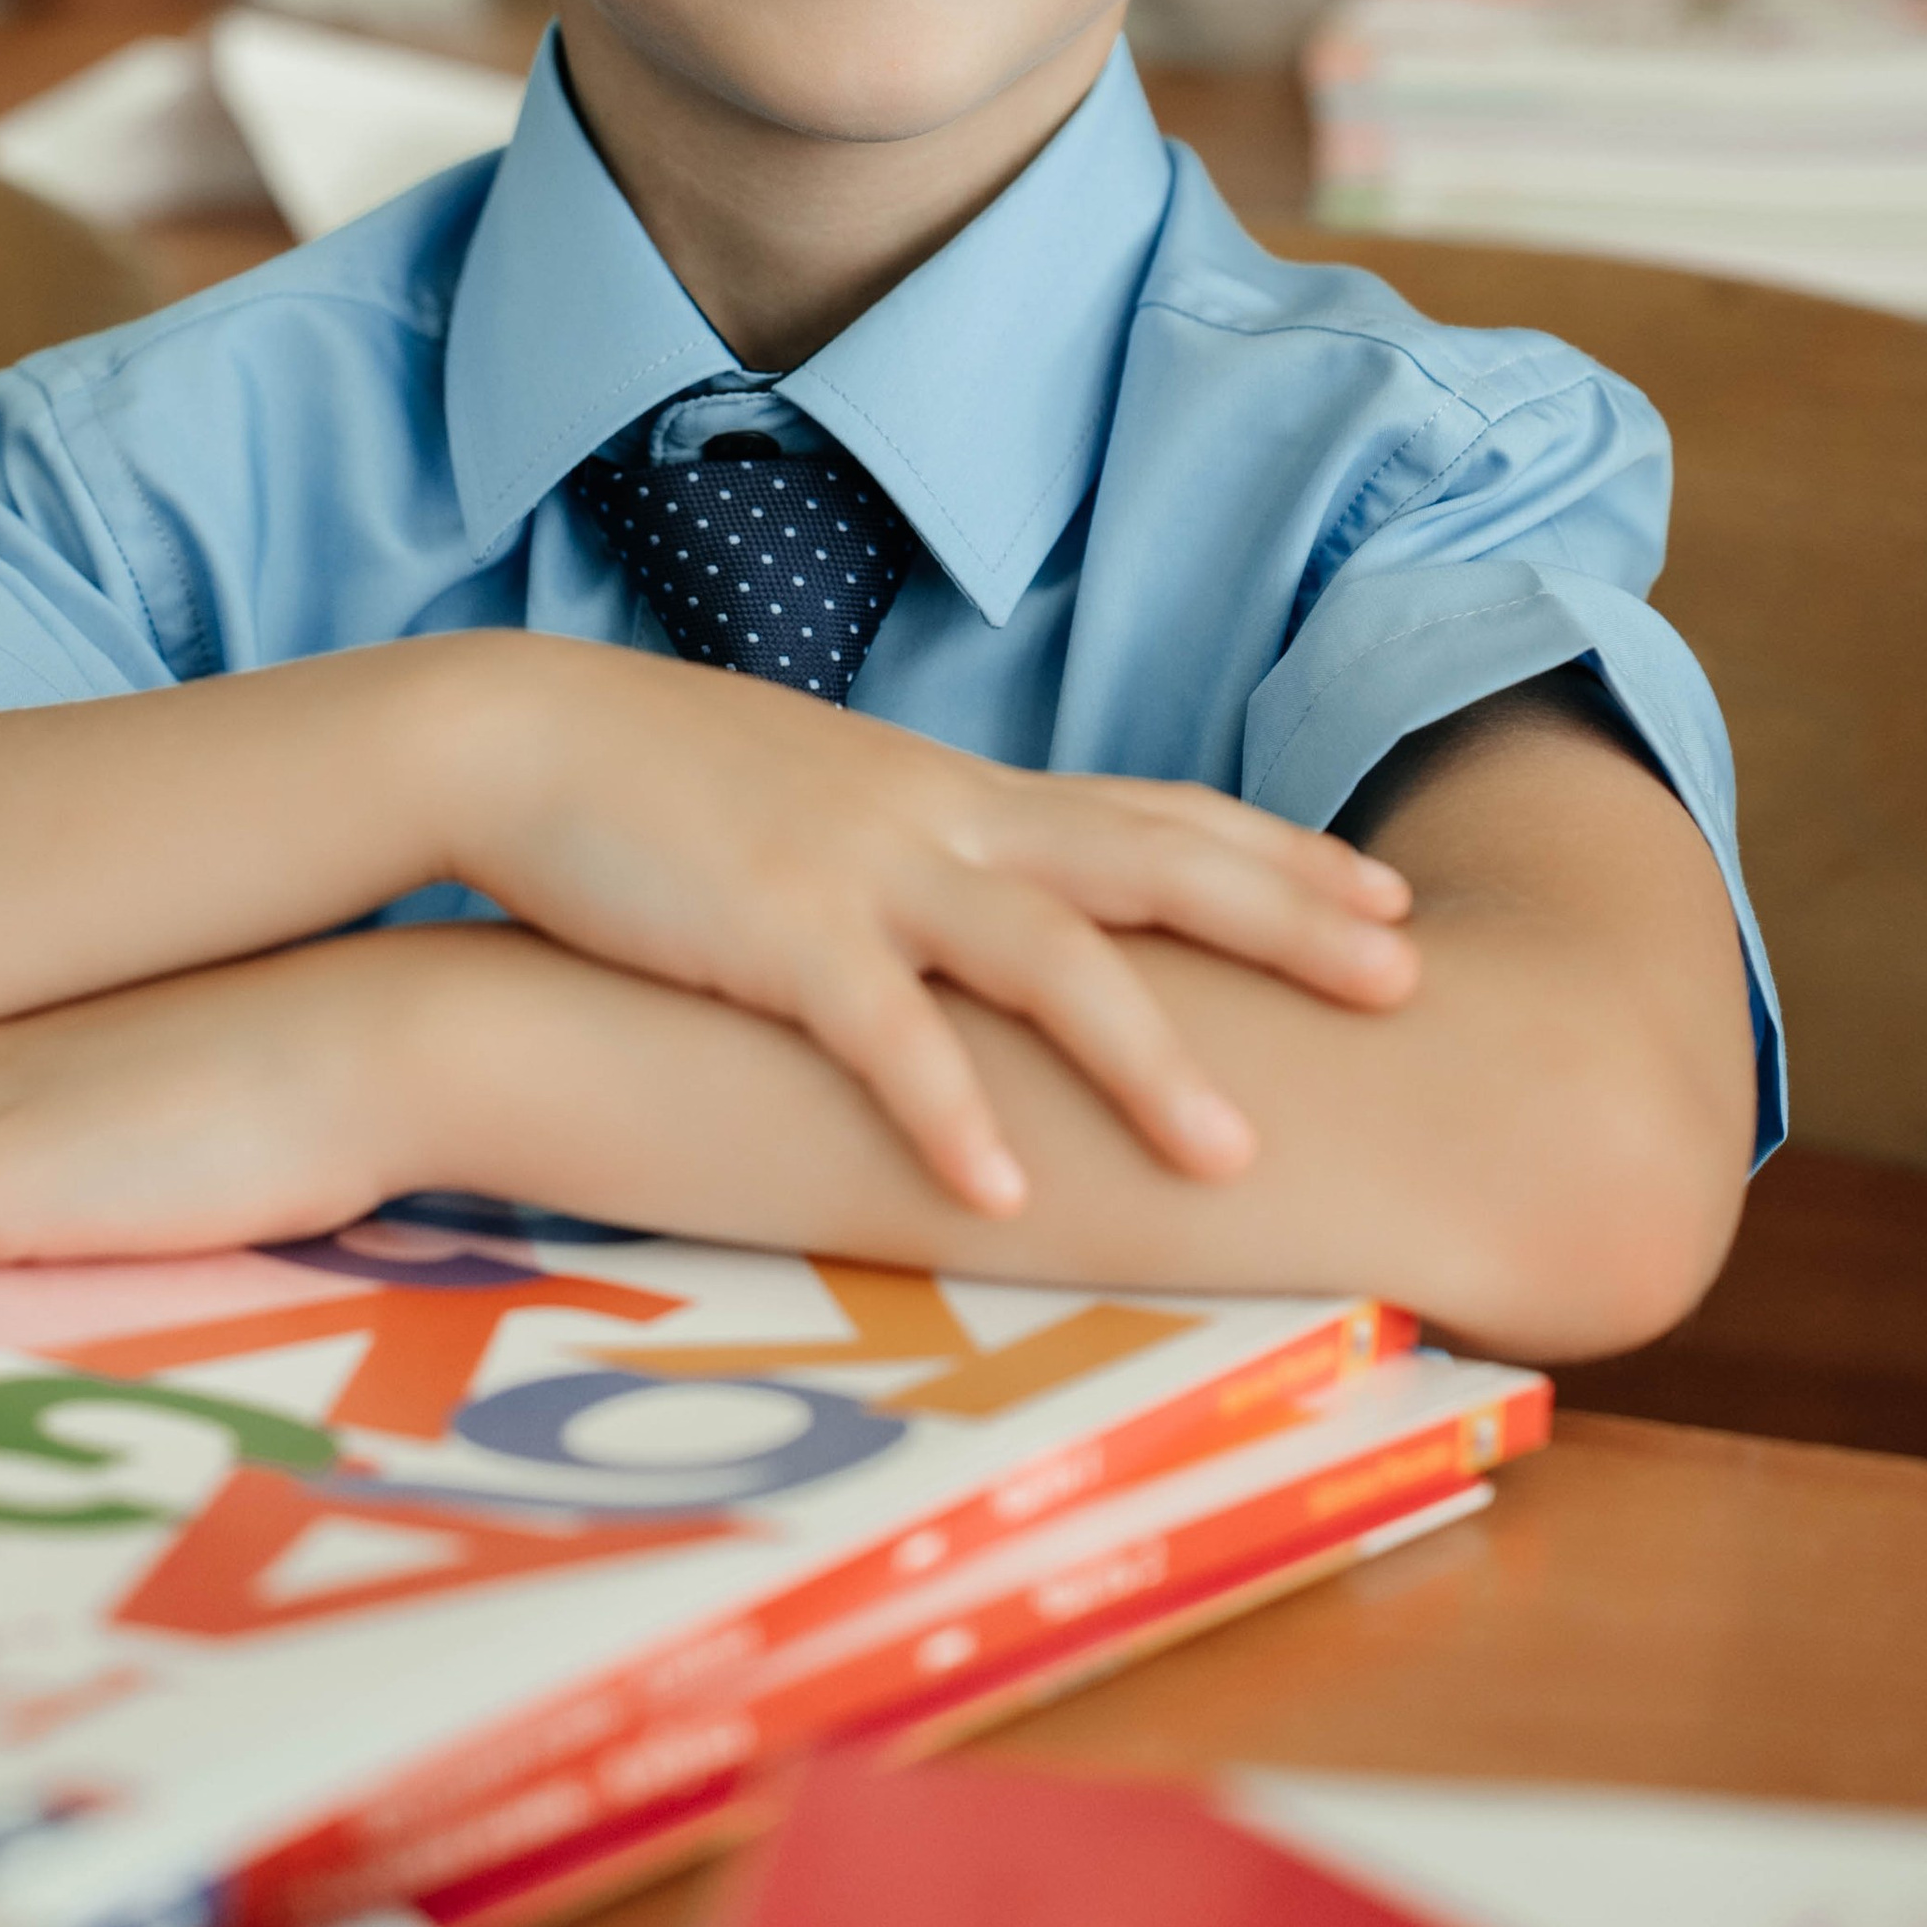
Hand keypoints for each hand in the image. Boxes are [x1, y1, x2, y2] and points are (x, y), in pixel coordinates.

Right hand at [448, 648, 1417, 1217]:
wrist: (520, 733)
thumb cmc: (665, 783)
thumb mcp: (826, 799)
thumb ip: (921, 846)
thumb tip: (998, 904)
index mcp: (954, 793)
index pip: (1151, 813)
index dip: (1276, 853)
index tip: (1388, 892)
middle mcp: (938, 819)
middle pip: (1147, 865)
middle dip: (1285, 921)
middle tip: (1406, 978)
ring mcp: (862, 870)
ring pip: (1043, 959)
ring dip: (1145, 1059)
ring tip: (1235, 1156)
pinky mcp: (771, 933)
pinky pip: (881, 1034)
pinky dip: (947, 1112)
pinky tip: (1003, 1194)